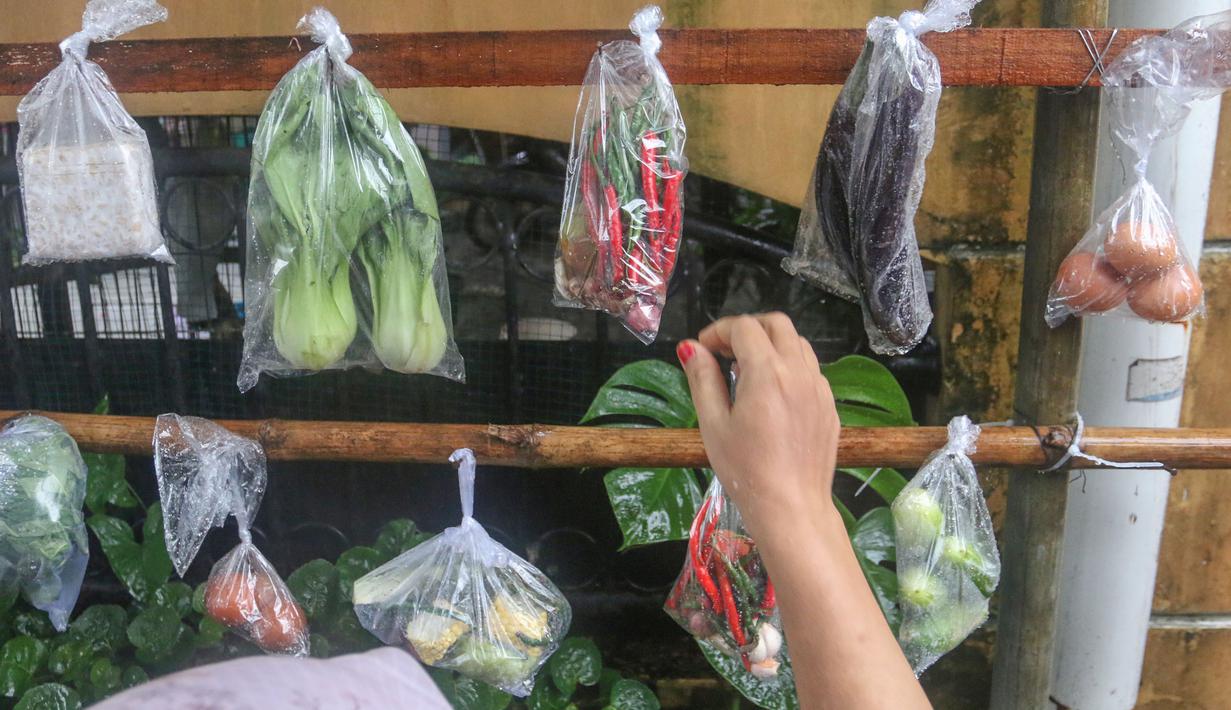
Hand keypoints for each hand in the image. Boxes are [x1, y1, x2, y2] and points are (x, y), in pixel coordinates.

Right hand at [676, 313, 840, 543]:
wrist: (792, 508)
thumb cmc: (746, 471)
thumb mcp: (713, 424)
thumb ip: (702, 379)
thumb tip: (691, 348)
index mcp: (768, 373)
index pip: (744, 327)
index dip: (719, 331)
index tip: (704, 350)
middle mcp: (799, 372)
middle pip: (777, 323)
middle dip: (748, 328)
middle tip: (726, 352)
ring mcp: (819, 388)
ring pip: (798, 343)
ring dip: (772, 344)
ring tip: (749, 371)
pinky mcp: (829, 405)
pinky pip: (810, 369)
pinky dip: (790, 366)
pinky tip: (773, 394)